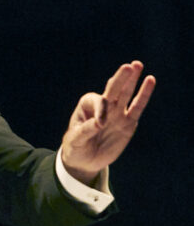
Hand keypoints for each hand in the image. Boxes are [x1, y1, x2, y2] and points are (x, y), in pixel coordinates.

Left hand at [61, 61, 155, 184]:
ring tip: (138, 65)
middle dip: (120, 78)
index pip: (99, 102)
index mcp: (87, 105)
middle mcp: (104, 106)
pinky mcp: (128, 123)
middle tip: (129, 66)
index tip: (100, 125)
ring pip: (126, 94)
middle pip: (113, 89)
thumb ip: (85, 130)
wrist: (85, 160)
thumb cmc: (76, 147)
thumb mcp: (75, 140)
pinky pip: (138, 107)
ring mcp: (117, 113)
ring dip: (132, 80)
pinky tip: (150, 80)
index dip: (101, 110)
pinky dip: (144, 94)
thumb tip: (99, 123)